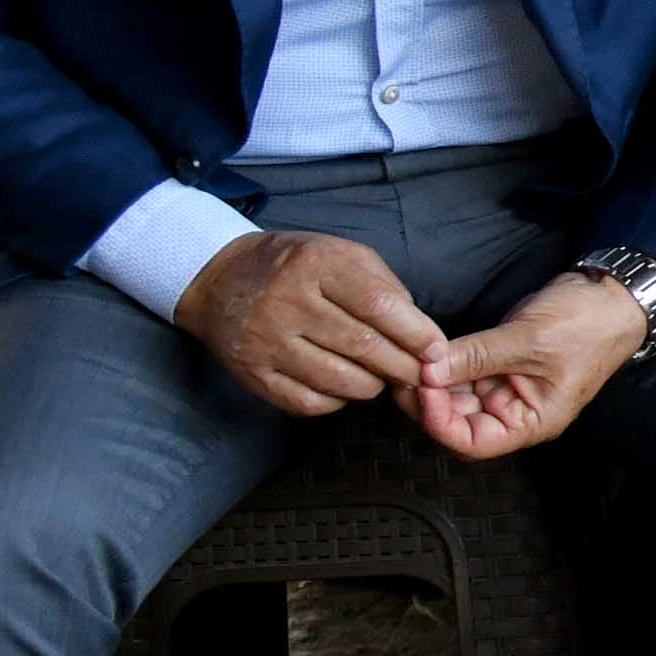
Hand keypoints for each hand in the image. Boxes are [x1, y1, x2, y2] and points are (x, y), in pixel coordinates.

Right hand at [175, 227, 450, 417]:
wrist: (218, 279)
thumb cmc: (295, 266)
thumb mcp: (340, 254)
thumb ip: (383, 286)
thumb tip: (420, 331)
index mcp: (315, 265)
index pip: (378, 305)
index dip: (415, 333)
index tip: (437, 351)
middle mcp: (287, 302)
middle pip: (362, 347)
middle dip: (402, 366)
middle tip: (420, 374)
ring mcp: (265, 341)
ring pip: (338, 380)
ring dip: (373, 386)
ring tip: (382, 378)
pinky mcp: (252, 373)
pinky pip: (308, 402)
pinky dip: (338, 400)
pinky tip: (345, 387)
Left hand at [404, 268, 654, 458]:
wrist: (613, 295)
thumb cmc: (586, 325)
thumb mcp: (528, 340)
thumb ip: (475, 356)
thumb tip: (425, 369)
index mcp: (531, 422)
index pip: (473, 443)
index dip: (440, 423)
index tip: (422, 388)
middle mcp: (514, 412)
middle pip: (457, 422)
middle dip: (428, 399)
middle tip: (403, 369)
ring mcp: (505, 388)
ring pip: (455, 396)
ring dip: (432, 380)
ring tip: (410, 357)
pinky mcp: (498, 364)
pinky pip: (463, 372)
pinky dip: (443, 363)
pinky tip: (426, 349)